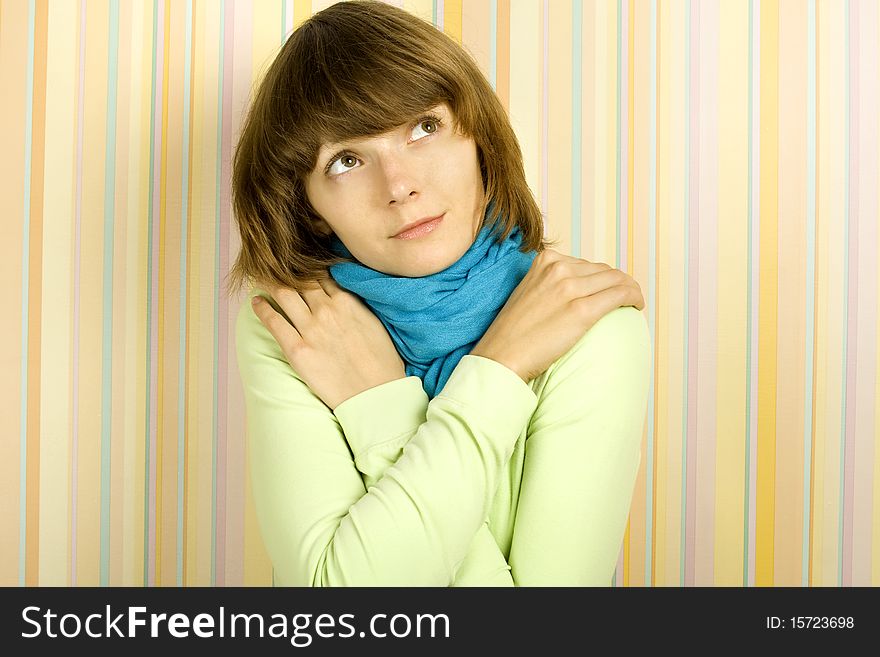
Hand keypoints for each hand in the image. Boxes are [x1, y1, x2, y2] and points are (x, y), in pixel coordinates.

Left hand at [251, 278, 405, 410]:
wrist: (375, 394)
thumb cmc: (381, 362)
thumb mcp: (374, 322)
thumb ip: (355, 304)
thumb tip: (343, 294)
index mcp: (347, 301)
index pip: (321, 273)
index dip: (308, 267)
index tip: (298, 264)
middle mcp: (326, 310)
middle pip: (299, 279)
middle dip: (286, 270)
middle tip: (274, 264)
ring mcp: (310, 329)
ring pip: (284, 294)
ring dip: (270, 283)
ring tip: (262, 278)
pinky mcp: (297, 350)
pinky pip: (273, 322)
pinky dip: (262, 308)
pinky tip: (256, 301)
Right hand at [471, 249, 644, 382]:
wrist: (501, 356)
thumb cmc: (514, 333)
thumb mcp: (528, 293)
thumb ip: (549, 283)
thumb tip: (578, 287)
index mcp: (544, 261)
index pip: (586, 263)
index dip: (600, 278)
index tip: (606, 290)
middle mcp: (558, 268)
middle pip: (603, 269)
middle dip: (617, 282)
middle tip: (625, 298)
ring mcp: (570, 287)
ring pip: (616, 279)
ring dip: (629, 289)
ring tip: (632, 302)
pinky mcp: (582, 309)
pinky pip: (620, 294)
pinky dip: (634, 297)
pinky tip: (636, 306)